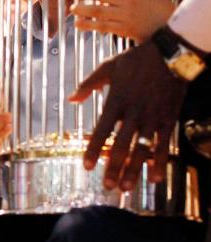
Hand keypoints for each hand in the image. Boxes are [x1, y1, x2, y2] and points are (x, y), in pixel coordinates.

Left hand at [70, 0, 173, 42]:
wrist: (171, 28)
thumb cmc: (161, 5)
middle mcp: (126, 1)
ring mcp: (124, 16)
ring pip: (98, 11)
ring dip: (82, 9)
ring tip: (72, 8)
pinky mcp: (123, 29)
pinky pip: (102, 26)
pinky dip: (89, 25)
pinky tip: (78, 24)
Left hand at [70, 41, 186, 189]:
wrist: (170, 54)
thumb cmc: (136, 59)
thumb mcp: (108, 67)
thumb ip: (89, 85)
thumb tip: (71, 100)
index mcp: (116, 101)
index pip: (102, 131)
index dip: (93, 150)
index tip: (86, 166)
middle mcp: (134, 113)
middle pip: (121, 145)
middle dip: (113, 167)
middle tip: (107, 185)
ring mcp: (152, 117)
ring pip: (142, 149)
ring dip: (133, 170)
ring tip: (125, 187)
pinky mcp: (168, 118)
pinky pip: (164, 144)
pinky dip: (159, 162)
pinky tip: (154, 178)